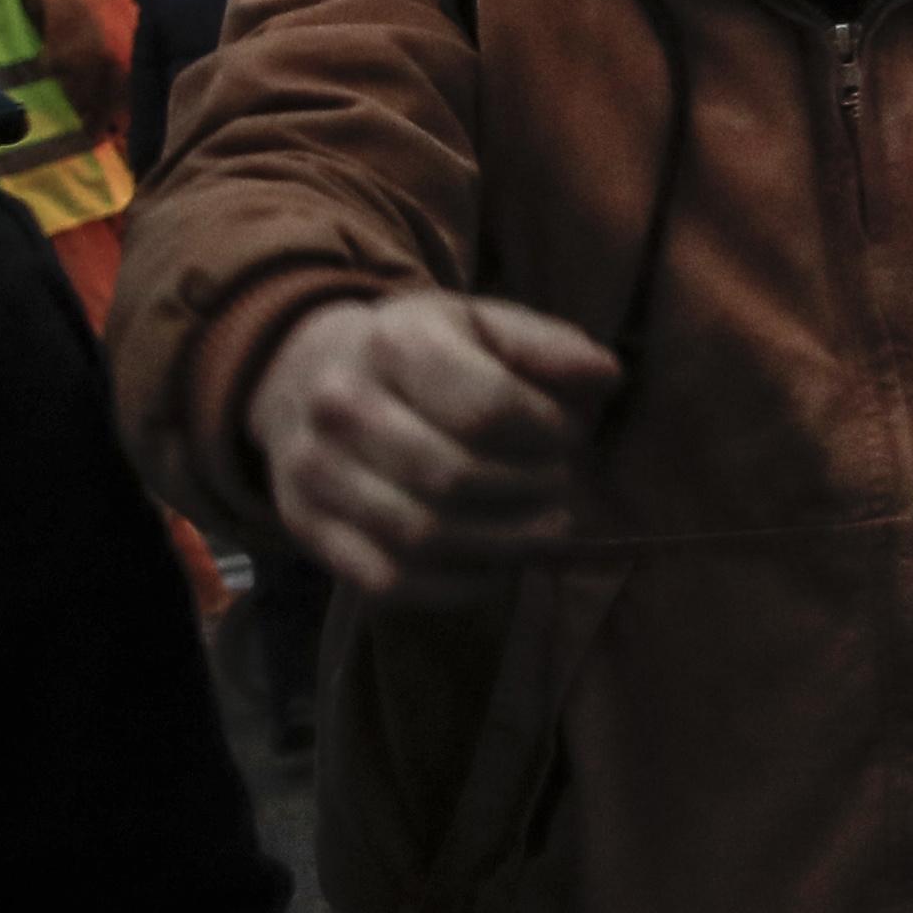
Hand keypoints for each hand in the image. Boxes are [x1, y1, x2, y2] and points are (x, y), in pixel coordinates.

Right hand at [247, 289, 621, 599]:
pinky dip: (457, 587)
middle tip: (564, 488)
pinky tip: (498, 567)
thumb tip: (606, 376)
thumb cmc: (422, 352)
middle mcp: (342, 406)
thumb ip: (548, 347)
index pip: (488, 408)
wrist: (306, 376)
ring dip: (504, 545)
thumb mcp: (484, 326)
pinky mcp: (308, 528)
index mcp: (394, 343)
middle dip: (530, 491)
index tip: (572, 437)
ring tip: (546, 530)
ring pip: (422, 536)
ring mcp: (315, 472)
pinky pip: (389, 580)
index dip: (548, 434)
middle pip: (455, 477)